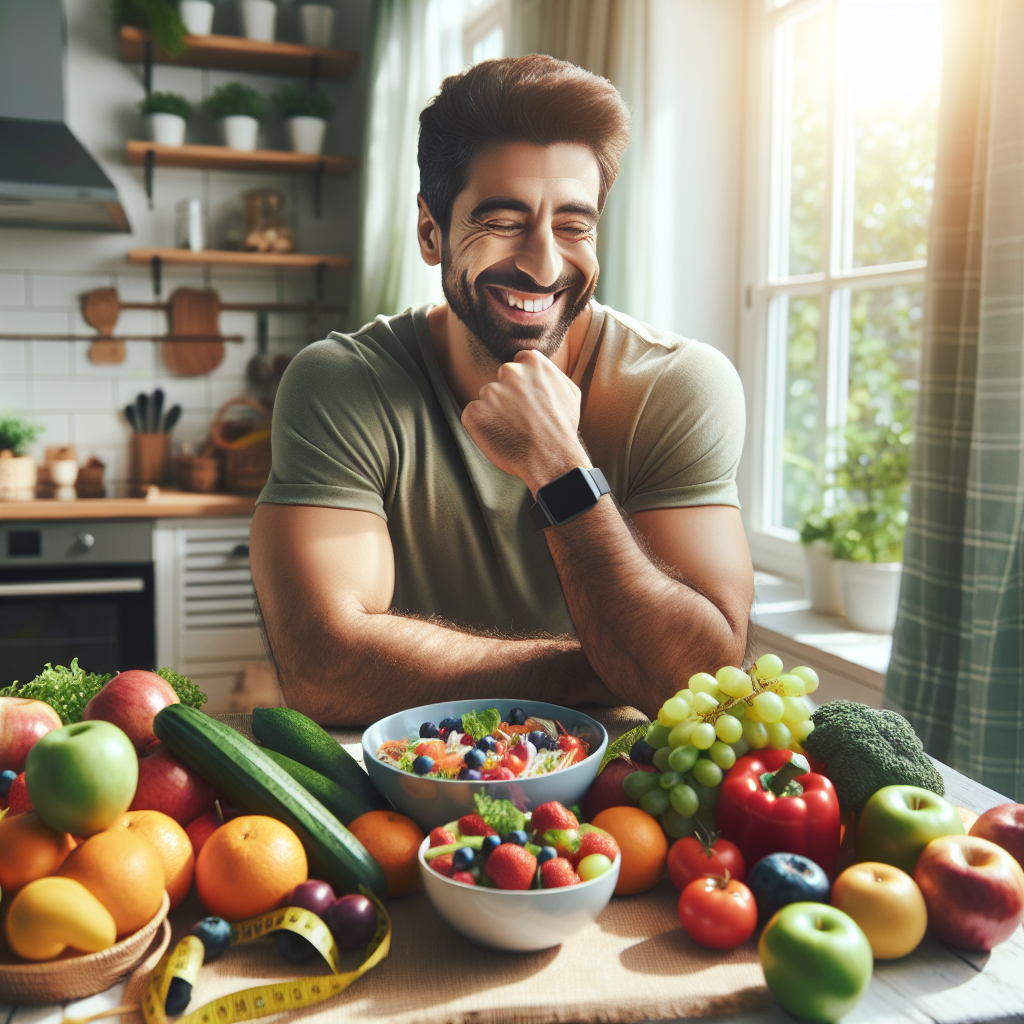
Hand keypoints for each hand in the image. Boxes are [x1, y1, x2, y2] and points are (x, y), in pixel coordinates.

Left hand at [461, 350, 590, 494]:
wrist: (552, 459)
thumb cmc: (563, 428)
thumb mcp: (570, 392)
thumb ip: (550, 373)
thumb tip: (537, 366)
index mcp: (531, 362)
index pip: (517, 365)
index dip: (520, 385)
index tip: (526, 401)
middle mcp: (509, 372)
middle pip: (500, 381)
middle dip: (507, 397)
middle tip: (520, 419)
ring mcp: (490, 392)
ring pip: (487, 400)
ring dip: (494, 413)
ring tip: (512, 431)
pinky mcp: (475, 412)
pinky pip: (473, 416)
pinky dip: (481, 427)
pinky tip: (499, 437)